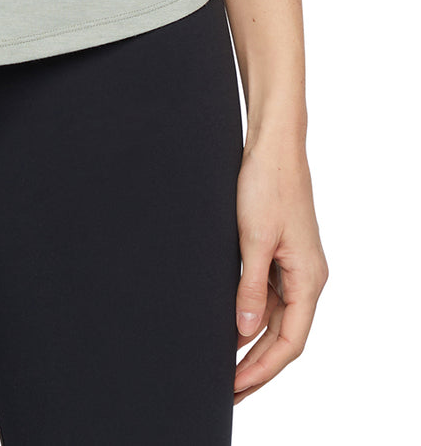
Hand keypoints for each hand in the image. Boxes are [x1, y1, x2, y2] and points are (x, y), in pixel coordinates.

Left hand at [233, 133, 327, 402]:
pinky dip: (251, 316)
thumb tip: (246, 331)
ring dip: (253, 344)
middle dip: (256, 365)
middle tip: (227, 389)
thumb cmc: (268, 183)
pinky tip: (230, 327)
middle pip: (284, 336)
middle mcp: (306, 277)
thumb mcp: (254, 239)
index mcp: (308, 278)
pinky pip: (269, 296)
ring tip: (225, 366)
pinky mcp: (279, 253)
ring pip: (277, 319)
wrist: (272, 145)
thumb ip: (250, 288)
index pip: (290, 342)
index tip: (235, 387)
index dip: (262, 369)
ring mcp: (294, 265)